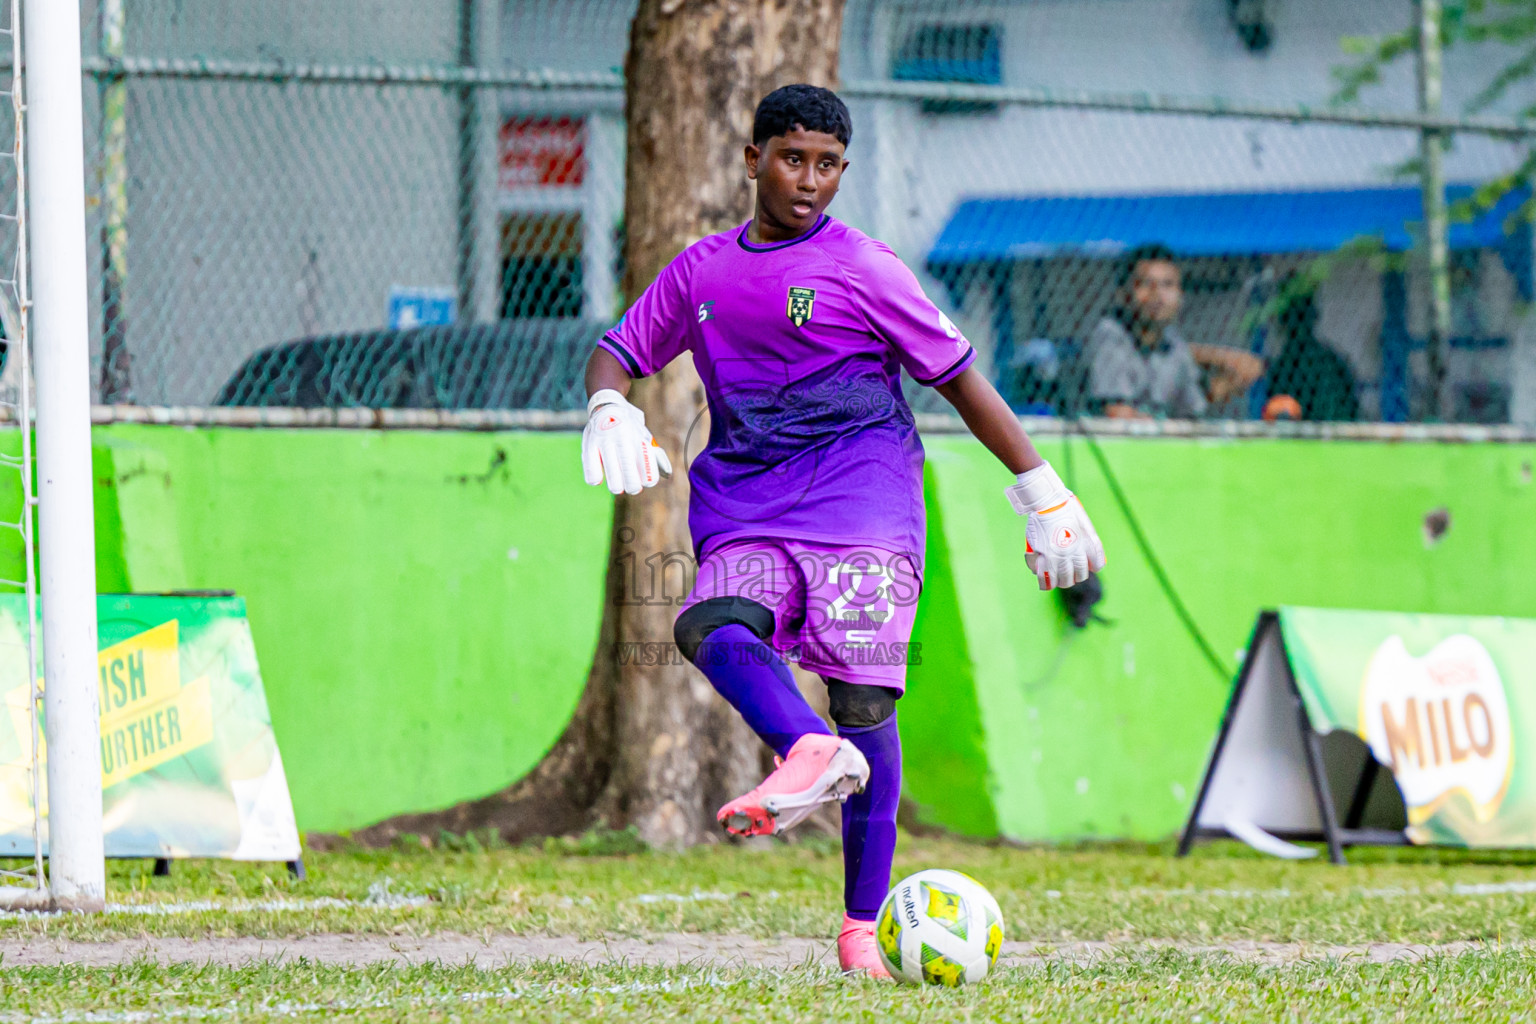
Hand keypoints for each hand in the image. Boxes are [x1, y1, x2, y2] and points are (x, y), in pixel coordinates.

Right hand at [581, 389, 672, 494]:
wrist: (607, 406)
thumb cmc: (630, 427)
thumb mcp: (644, 436)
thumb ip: (655, 454)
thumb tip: (668, 473)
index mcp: (637, 436)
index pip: (647, 463)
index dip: (649, 479)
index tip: (648, 482)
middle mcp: (621, 437)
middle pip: (629, 470)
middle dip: (633, 486)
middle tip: (633, 488)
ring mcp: (603, 440)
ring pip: (611, 473)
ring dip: (616, 486)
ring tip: (618, 486)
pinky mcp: (588, 444)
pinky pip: (591, 470)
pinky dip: (595, 479)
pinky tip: (600, 479)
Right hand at [1004, 462, 1106, 590]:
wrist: (1047, 502)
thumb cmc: (1066, 509)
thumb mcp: (1085, 523)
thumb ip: (1091, 541)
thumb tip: (1095, 561)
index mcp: (1086, 544)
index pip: (1095, 564)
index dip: (1091, 568)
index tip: (1087, 568)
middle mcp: (1073, 552)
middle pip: (1078, 575)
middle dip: (1075, 578)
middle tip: (1070, 577)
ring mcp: (1057, 555)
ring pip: (1062, 579)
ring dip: (1061, 582)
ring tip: (1058, 581)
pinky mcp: (1042, 555)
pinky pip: (1045, 576)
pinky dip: (1045, 582)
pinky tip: (1045, 582)